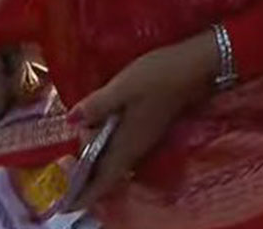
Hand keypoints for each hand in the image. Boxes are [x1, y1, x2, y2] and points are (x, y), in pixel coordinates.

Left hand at [66, 31, 218, 206]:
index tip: (68, 195)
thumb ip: (97, 105)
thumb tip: (70, 121)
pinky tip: (103, 116)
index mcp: (127, 144)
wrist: (195, 67)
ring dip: (97, 147)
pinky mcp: (149, 126)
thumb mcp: (123, 87)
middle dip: (86, 157)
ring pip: (114, 154)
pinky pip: (122, 142)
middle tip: (77, 125)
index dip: (85, 191)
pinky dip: (107, 137)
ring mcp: (144, 137)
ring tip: (86, 120)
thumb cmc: (158, 77)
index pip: (104, 180)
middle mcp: (136, 148)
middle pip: (106, 166)